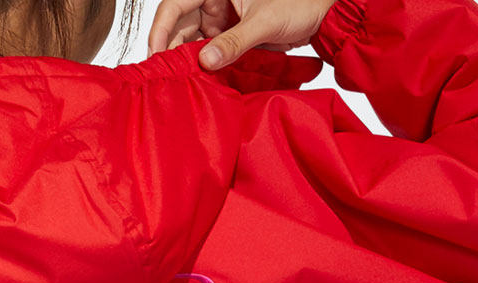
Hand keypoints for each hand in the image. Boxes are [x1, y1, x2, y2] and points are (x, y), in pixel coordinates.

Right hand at [146, 0, 332, 68]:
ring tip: (184, 80)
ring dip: (188, 60)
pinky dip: (204, 66)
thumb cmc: (299, 4)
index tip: (156, 52)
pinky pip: (209, 51)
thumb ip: (234, 43)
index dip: (162, 27)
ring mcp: (222, 19)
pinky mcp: (230, 36)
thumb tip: (206, 62)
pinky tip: (200, 79)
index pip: (176, 3)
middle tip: (169, 74)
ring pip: (192, 40)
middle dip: (172, 48)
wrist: (322, 18)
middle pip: (180, 24)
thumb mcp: (264, 22)